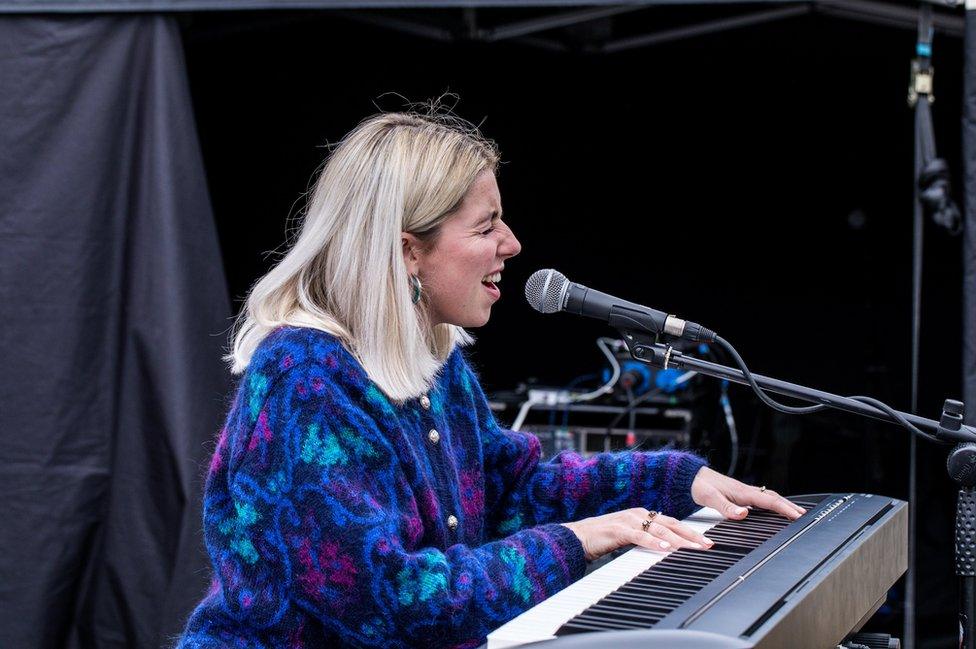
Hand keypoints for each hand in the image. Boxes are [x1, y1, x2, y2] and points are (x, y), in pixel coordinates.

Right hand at [561, 507, 714, 561]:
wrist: (578, 536)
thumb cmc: (603, 538)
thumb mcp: (630, 537)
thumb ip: (647, 538)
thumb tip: (666, 547)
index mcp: (642, 515)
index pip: (672, 522)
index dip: (690, 531)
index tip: (706, 541)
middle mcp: (638, 514)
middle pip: (671, 524)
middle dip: (692, 535)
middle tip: (708, 545)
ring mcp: (629, 520)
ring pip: (659, 529)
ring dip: (678, 539)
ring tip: (693, 547)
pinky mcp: (618, 530)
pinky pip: (639, 536)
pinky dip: (653, 541)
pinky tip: (663, 547)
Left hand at [691, 466, 805, 520]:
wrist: (689, 477)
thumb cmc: (699, 485)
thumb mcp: (710, 497)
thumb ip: (726, 507)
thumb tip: (743, 514)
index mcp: (742, 492)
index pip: (769, 501)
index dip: (785, 509)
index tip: (798, 516)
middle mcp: (746, 491)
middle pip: (773, 498)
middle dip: (789, 507)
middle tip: (804, 517)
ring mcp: (743, 492)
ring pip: (768, 498)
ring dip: (783, 505)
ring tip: (796, 514)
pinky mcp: (739, 494)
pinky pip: (761, 500)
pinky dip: (772, 504)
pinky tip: (774, 510)